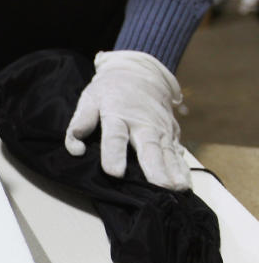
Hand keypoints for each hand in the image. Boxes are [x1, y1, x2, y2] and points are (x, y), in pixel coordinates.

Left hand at [65, 50, 189, 190]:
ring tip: (178, 190)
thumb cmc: (109, 91)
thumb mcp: (90, 99)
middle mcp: (142, 123)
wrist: (138, 73)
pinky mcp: (171, 133)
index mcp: (117, 115)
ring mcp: (160, 128)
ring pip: (167, 152)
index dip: (114, 154)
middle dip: (155, 168)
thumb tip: (75, 148)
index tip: (115, 173)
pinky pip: (177, 153)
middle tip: (160, 187)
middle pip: (149, 147)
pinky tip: (185, 185)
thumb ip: (81, 122)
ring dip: (173, 171)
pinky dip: (182, 168)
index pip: (115, 137)